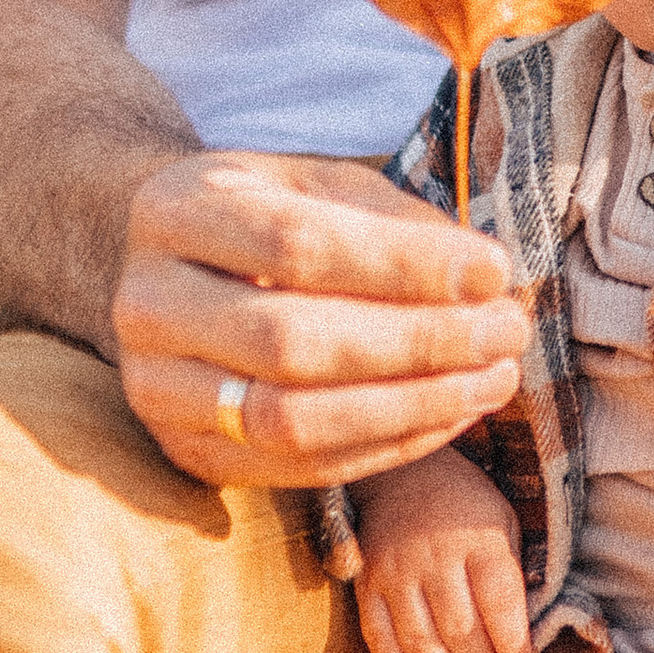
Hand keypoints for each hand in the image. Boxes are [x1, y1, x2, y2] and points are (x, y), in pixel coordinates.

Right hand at [114, 150, 527, 487]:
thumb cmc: (267, 217)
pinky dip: (387, 448)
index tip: (492, 271)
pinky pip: (297, 468)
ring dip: (411, 407)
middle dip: (418, 343)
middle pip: (292, 342)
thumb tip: (482, 278)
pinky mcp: (186, 452)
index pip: (296, 245)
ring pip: (291, 420)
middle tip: (506, 330)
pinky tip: (451, 415)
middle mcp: (147, 303)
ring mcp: (155, 389)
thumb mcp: (318, 184)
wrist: (172, 273)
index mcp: (176, 210)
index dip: (403, 265)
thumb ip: (392, 220)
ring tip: (492, 379)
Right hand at [353, 448, 531, 652]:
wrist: (403, 474)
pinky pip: (379, 640)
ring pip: (420, 642)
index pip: (500, 603)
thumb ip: (511, 573)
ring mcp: (397, 574)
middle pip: (460, 629)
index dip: (513, 643)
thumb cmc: (466, 507)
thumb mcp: (504, 522)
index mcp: (479, 541)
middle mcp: (435, 559)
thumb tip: (523, 635)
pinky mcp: (367, 587)